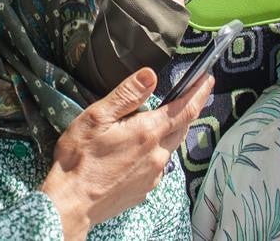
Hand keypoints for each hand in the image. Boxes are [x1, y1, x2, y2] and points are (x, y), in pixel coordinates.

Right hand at [39, 68, 213, 240]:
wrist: (71, 203)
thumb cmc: (78, 159)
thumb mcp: (96, 117)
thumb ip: (126, 95)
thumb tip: (150, 76)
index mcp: (147, 133)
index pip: (185, 109)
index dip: (199, 92)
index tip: (207, 79)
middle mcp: (157, 155)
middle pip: (182, 127)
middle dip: (188, 109)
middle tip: (188, 94)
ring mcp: (153, 175)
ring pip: (170, 147)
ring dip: (170, 131)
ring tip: (157, 122)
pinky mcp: (145, 190)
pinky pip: (158, 165)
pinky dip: (155, 153)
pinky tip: (138, 152)